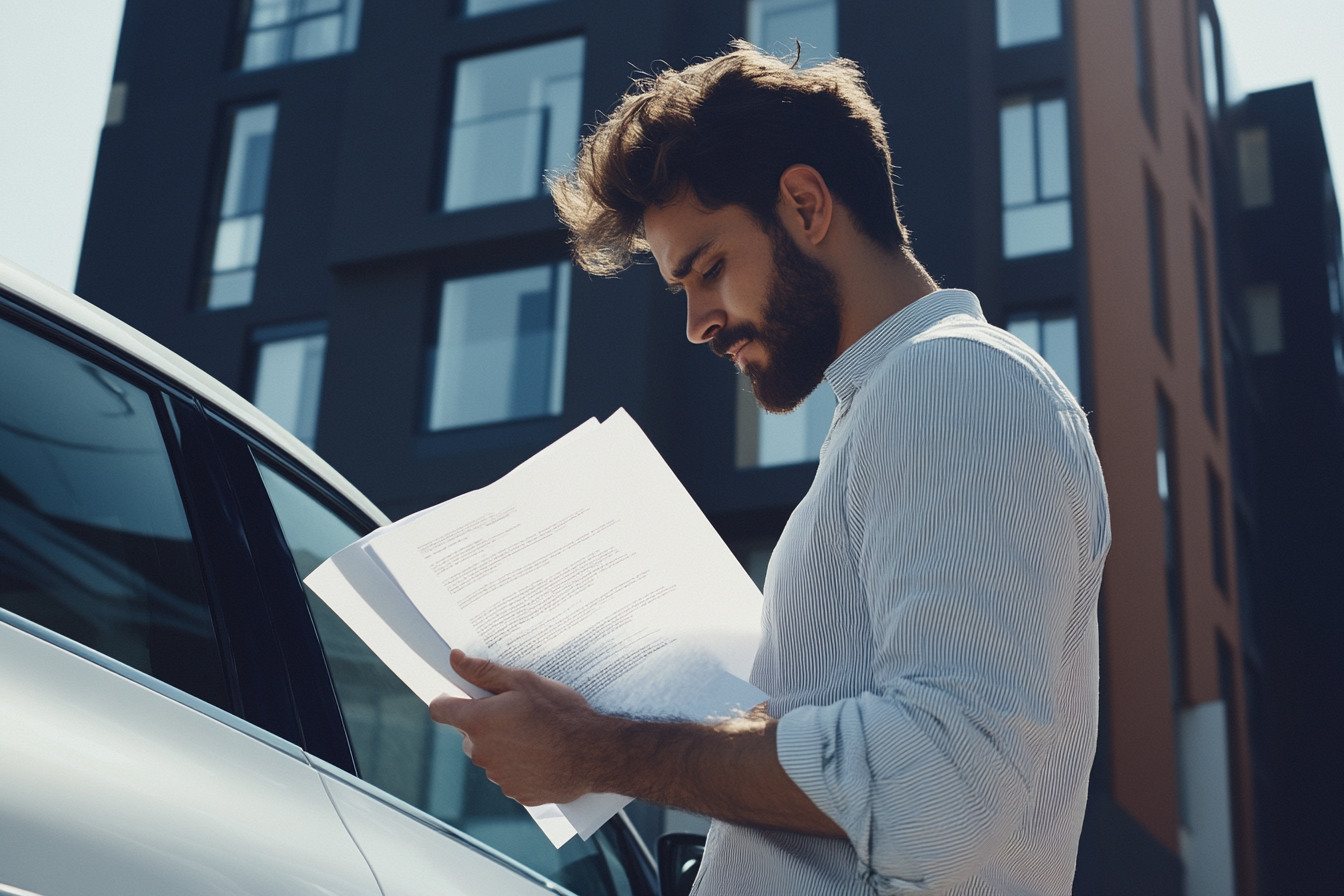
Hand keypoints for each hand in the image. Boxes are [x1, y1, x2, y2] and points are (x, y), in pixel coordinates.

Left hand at [429, 650, 601, 804]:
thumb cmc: (560, 713)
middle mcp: (481, 753)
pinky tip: (543, 755)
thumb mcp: (524, 682)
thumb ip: (484, 671)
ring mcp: (497, 776)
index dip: (449, 700)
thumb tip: (454, 659)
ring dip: (504, 746)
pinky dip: (520, 766)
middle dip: (486, 724)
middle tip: (517, 713)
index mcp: (478, 722)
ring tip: (536, 735)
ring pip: (491, 756)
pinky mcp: (516, 793)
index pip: (441, 710)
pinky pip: (509, 776)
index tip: (462, 696)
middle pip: (470, 734)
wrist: (593, 752)